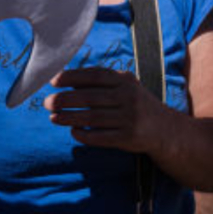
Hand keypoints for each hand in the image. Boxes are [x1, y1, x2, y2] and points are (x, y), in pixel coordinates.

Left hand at [45, 66, 167, 152]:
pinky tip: (73, 131)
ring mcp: (129, 118)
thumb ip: (101, 82)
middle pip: (90, 98)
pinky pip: (100, 137)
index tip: (53, 80)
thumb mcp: (125, 87)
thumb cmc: (137, 104)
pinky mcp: (128, 137)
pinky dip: (84, 134)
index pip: (95, 76)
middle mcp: (128, 97)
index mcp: (126, 80)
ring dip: (69, 118)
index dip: (73, 77)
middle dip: (65, 100)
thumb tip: (66, 79)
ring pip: (92, 118)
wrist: (165, 129)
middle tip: (47, 102)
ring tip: (53, 117)